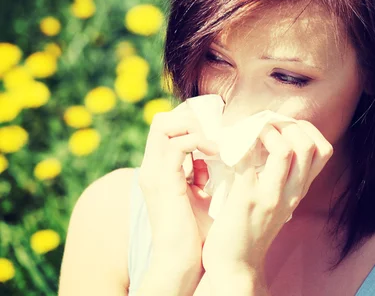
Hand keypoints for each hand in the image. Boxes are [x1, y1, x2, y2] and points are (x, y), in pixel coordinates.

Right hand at [137, 101, 217, 290]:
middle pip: (161, 121)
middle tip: (216, 132)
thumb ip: (199, 175)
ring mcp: (154, 173)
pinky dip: (200, 143)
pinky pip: (178, 145)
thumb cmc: (194, 233)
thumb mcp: (198, 196)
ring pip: (165, 125)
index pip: (165, 128)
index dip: (190, 122)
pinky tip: (218, 154)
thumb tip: (211, 159)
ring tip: (218, 143)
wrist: (181, 261)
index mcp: (158, 171)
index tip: (216, 129)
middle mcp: (151, 168)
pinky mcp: (164, 181)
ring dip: (196, 128)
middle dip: (192, 119)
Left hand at [200, 120, 333, 278]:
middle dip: (287, 124)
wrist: (236, 265)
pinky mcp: (247, 199)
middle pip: (309, 145)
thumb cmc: (250, 229)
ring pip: (285, 149)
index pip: (324, 150)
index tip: (283, 126)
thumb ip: (279, 176)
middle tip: (265, 126)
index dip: (306, 129)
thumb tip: (267, 141)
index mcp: (299, 189)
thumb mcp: (276, 201)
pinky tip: (230, 147)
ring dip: (266, 131)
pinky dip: (239, 145)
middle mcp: (292, 192)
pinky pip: (248, 160)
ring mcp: (271, 195)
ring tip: (250, 134)